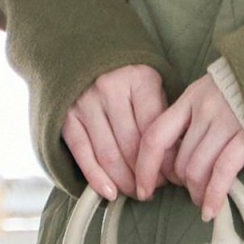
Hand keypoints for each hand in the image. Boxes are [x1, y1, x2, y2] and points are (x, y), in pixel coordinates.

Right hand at [63, 63, 171, 199]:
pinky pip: (83, 153)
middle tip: (154, 189)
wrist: (81, 51)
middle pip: (132, 146)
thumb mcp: (150, 82)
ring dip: (124, 180)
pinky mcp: (67, 117)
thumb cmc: (125, 75)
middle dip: (145, 175)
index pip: (155, 131)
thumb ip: (161, 114)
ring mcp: (86, 103)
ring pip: (109, 154)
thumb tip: (177, 156)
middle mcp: (111, 89)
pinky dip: (96, 177)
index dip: (164, 161)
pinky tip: (110, 192)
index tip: (171, 177)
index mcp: (139, 79)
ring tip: (135, 192)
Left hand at [134, 74, 243, 220]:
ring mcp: (226, 123)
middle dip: (180, 183)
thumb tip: (172, 156)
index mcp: (189, 99)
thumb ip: (190, 117)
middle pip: (179, 160)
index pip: (155, 138)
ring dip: (196, 192)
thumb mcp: (208, 92)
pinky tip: (210, 210)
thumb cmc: (243, 89)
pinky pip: (222, 173)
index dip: (145, 168)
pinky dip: (213, 196)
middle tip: (189, 189)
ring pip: (196, 170)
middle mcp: (204, 111)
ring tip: (201, 201)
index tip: (143, 189)